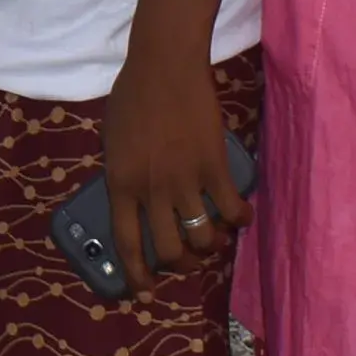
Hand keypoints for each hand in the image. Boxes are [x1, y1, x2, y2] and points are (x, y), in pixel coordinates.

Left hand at [98, 47, 247, 293]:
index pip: (126, 243)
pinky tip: (243, 216)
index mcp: (120, 183)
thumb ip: (122, 174)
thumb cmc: (132, 95)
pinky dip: (241, 218)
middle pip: (170, 250)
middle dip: (183, 263)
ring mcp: (184, 180)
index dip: (138, 274)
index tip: (146, 290)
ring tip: (216, 237)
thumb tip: (132, 199)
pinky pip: (232, 209)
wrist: (165, 65)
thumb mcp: (112, 140)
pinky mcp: (214, 167)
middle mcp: (151, 190)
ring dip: (212, 245)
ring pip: (203, 237)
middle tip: (191, 257)